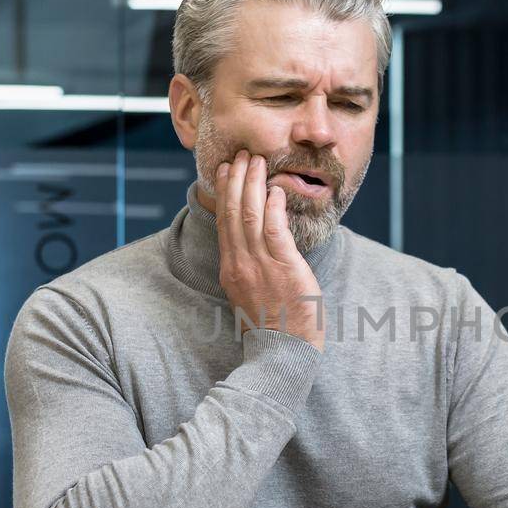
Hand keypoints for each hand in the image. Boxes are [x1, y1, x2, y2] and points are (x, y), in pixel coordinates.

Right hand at [216, 150, 324, 350]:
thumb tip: (249, 248)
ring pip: (251, 215)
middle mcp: (241, 264)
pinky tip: (276, 189)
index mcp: (231, 270)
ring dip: (254, 184)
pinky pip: (275, 230)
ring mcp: (261, 266)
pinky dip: (273, 207)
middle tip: (241, 155)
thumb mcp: (249, 295)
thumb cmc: (273, 326)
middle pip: (233, 212)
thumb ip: (247, 269)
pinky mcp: (284, 268)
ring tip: (257, 161)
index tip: (226, 170)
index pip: (224, 223)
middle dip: (237, 179)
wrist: (282, 352)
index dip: (224, 193)